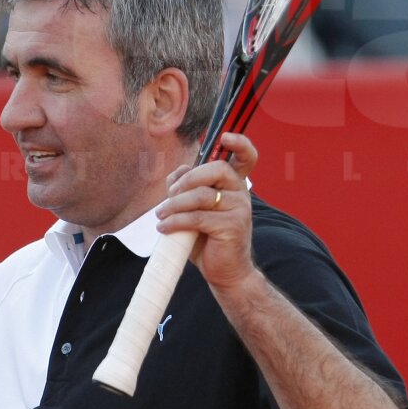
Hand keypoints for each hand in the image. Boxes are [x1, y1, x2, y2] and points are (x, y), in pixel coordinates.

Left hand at [156, 132, 258, 291]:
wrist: (224, 272)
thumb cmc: (206, 238)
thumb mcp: (194, 208)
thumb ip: (187, 188)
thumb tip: (177, 175)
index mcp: (234, 184)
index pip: (246, 157)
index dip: (240, 144)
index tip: (226, 136)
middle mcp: (241, 193)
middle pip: (217, 169)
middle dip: (188, 179)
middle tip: (171, 195)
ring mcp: (240, 209)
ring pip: (202, 195)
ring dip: (175, 204)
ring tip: (161, 215)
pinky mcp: (232, 227)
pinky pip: (197, 217)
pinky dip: (175, 221)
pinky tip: (164, 228)